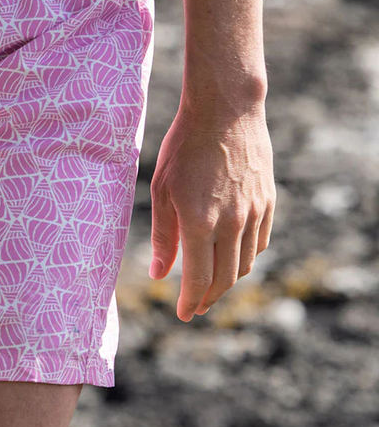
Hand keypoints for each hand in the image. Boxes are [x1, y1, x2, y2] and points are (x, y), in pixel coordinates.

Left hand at [148, 97, 275, 320]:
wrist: (225, 112)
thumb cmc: (183, 147)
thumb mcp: (161, 189)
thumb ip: (163, 235)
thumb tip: (158, 274)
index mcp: (200, 221)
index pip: (199, 278)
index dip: (190, 301)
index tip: (183, 314)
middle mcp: (231, 223)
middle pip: (224, 278)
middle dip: (208, 298)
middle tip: (195, 307)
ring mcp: (254, 213)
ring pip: (244, 263)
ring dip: (227, 280)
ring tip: (210, 285)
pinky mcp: (268, 203)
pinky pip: (258, 242)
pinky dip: (244, 257)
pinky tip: (230, 257)